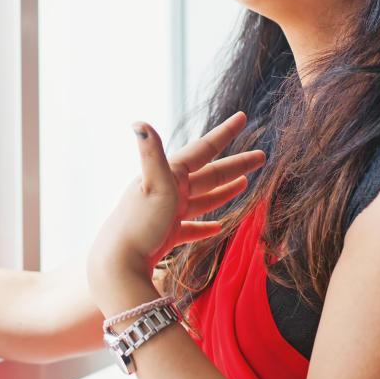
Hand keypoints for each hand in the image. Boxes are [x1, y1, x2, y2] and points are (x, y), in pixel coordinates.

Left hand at [87, 112, 264, 290]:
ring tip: (244, 184)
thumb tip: (138, 122)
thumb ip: (152, 153)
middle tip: (261, 157)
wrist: (118, 262)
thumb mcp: (152, 184)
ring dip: (223, 191)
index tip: (242, 117)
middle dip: (235, 165)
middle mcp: (167, 190)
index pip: (203, 149)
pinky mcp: (165, 235)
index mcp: (169, 175)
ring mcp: (167, 213)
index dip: (224, 133)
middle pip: (208, 174)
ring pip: (202, 199)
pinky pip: (191, 228)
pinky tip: (217, 227)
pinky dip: (205, 227)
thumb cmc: (139, 222)